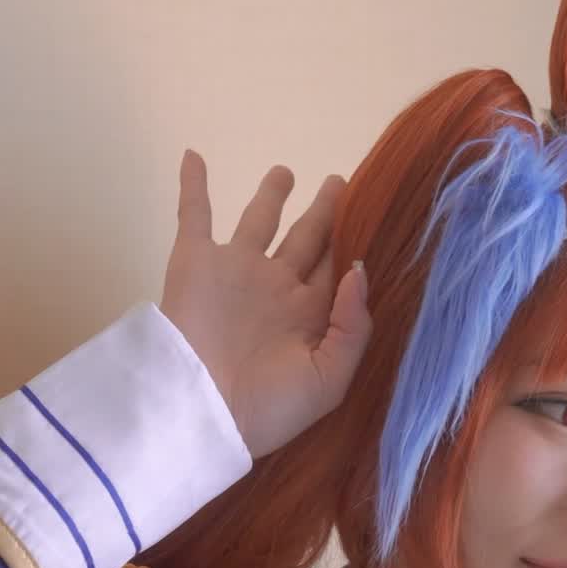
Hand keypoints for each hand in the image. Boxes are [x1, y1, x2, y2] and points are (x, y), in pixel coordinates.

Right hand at [160, 150, 372, 457]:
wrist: (202, 412)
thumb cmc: (270, 405)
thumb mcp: (329, 378)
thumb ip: (352, 325)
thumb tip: (358, 268)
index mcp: (306, 316)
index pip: (334, 270)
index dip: (350, 243)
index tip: (372, 212)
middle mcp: (274, 289)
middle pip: (305, 239)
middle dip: (323, 213)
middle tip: (339, 182)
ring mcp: (235, 272)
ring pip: (258, 220)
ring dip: (270, 195)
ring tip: (284, 170)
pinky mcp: (196, 262)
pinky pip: (194, 214)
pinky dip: (194, 184)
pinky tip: (195, 155)